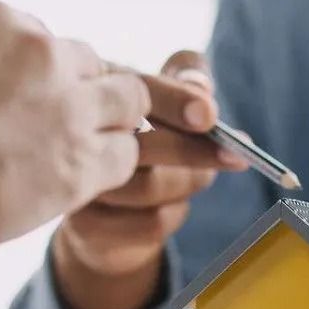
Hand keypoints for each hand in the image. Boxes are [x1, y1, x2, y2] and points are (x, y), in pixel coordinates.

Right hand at [0, 1, 149, 264]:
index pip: (45, 39)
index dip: (39, 76)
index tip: (22, 103)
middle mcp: (42, 51)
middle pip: (91, 65)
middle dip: (80, 95)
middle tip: (57, 130)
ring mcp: (69, 105)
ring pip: (127, 102)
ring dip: (107, 126)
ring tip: (75, 155)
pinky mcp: (84, 160)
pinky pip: (126, 154)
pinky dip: (109, 169)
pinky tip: (79, 183)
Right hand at [52, 51, 246, 308]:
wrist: (102, 217)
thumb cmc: (140, 144)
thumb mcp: (164, 98)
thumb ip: (187, 78)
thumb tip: (202, 89)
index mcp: (92, 93)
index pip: (135, 90)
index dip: (177, 100)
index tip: (212, 116)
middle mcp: (73, 138)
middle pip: (142, 143)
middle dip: (196, 150)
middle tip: (235, 154)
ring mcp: (74, 186)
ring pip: (149, 187)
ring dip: (187, 183)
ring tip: (195, 176)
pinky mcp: (84, 229)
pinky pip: (150, 223)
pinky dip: (175, 213)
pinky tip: (171, 205)